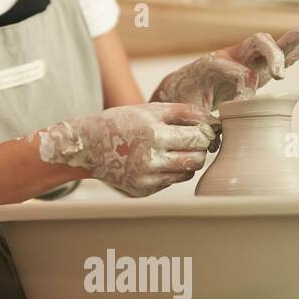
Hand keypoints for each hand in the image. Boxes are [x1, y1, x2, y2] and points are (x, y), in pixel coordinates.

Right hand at [35, 103, 216, 197]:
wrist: (86, 147)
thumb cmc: (119, 122)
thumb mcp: (148, 109)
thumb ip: (182, 112)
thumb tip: (212, 120)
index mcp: (153, 133)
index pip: (198, 138)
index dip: (206, 133)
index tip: (203, 130)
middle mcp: (150, 158)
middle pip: (197, 158)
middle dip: (200, 148)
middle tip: (191, 140)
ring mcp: (146, 177)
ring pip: (187, 172)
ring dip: (188, 160)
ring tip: (175, 149)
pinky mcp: (143, 190)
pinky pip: (172, 181)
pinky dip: (171, 170)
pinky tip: (158, 160)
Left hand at [150, 21, 298, 111]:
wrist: (182, 84)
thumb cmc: (186, 97)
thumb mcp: (189, 109)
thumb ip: (202, 120)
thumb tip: (214, 140)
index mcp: (212, 63)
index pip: (239, 72)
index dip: (244, 88)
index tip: (242, 104)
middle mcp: (233, 55)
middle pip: (257, 44)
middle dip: (272, 56)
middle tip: (280, 74)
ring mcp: (249, 58)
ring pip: (274, 44)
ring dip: (295, 39)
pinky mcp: (262, 65)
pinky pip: (285, 52)